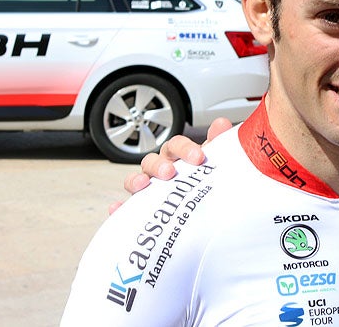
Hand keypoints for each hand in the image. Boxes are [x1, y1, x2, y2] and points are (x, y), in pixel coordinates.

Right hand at [108, 117, 233, 213]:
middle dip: (159, 165)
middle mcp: (161, 170)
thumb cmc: (206, 182)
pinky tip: (117, 208)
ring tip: (142, 185)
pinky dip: (118, 208)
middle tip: (169, 172)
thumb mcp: (214, 164)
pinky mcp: (140, 209)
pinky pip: (125, 209)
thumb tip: (221, 124)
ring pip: (136, 180)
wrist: (208, 213)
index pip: (176, 146)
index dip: (185, 148)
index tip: (198, 157)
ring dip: (135, 180)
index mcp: (179, 158)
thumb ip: (218, 144)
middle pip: (153, 161)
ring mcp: (149, 189)